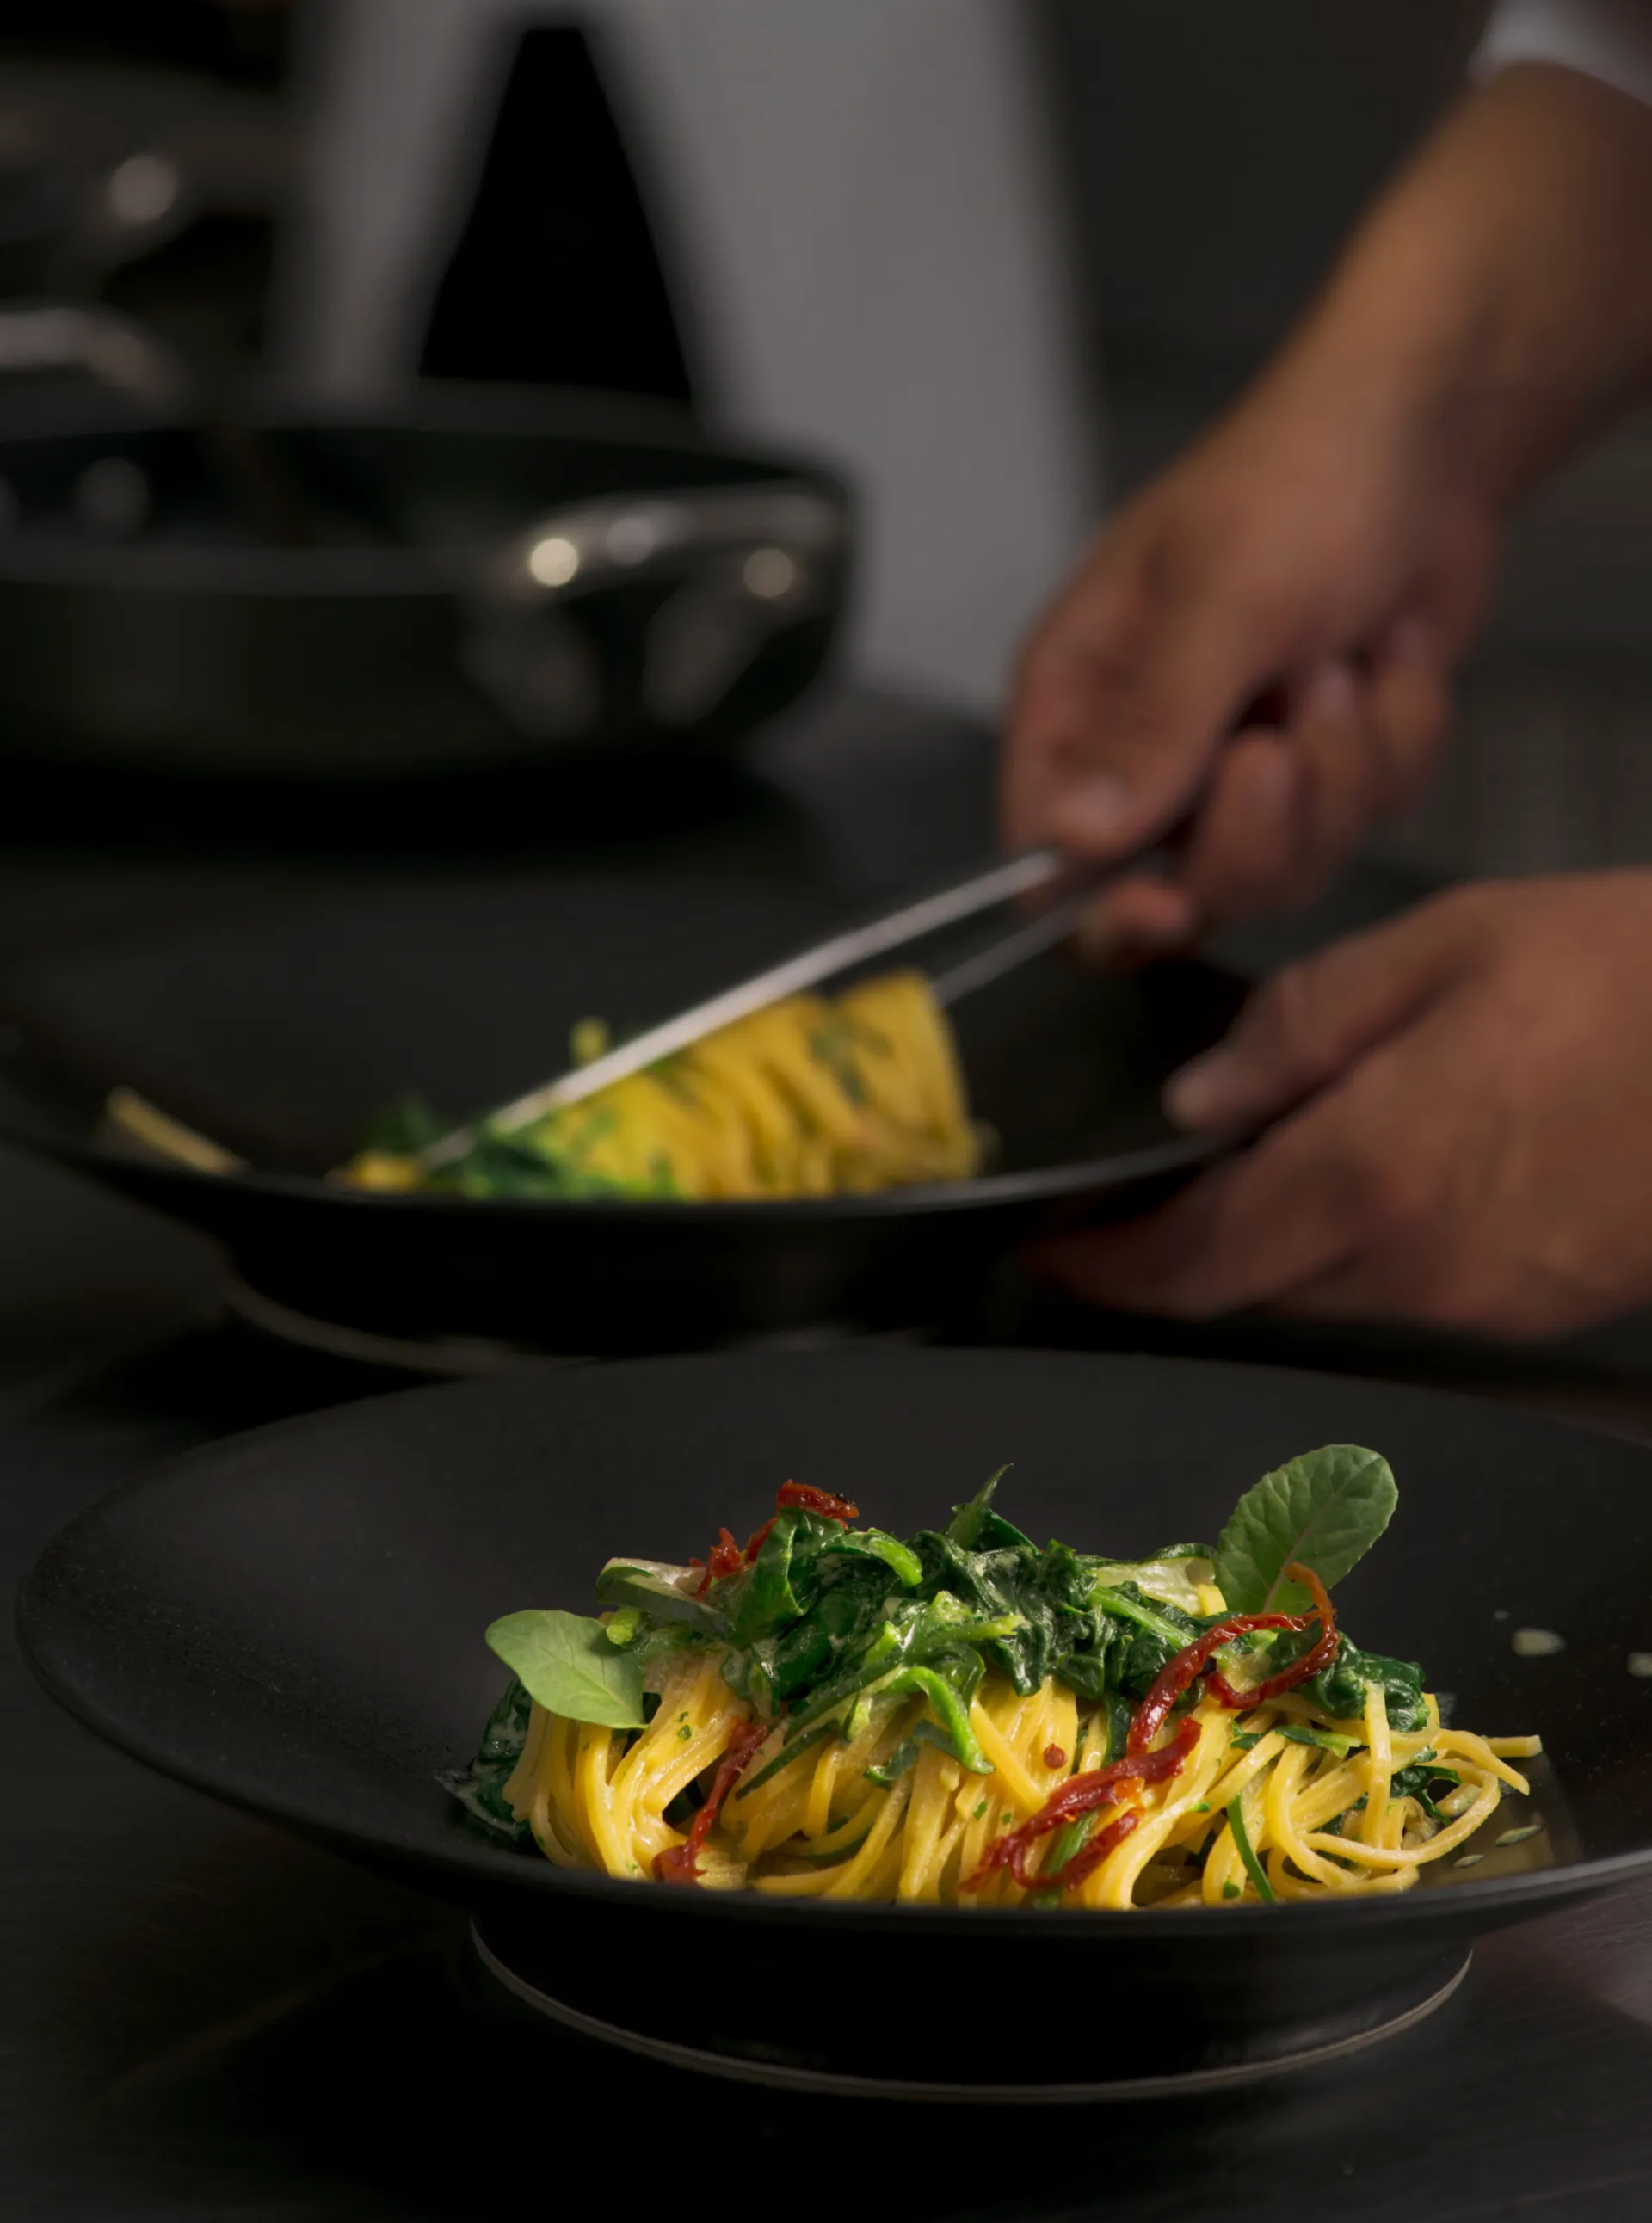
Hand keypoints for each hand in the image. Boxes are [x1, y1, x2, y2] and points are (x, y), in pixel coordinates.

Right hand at [1005, 64, 1651, 953]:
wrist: (1436, 435)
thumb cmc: (1304, 473)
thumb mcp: (1221, 598)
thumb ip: (1149, 728)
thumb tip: (1071, 840)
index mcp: (1078, 702)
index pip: (1045, 858)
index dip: (1101, 904)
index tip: (1170, 901)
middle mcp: (1146, 750)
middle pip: (1175, 886)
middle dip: (1257, 828)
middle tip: (1285, 741)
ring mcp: (1238, 767)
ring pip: (1281, 868)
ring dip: (1340, 772)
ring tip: (1343, 664)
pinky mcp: (1325, 771)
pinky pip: (1362, 825)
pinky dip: (1395, 744)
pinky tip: (1388, 660)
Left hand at [1039, 874, 1651, 1338]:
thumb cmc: (1627, 973)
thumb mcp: (1443, 950)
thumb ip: (1300, 1028)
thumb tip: (1197, 1102)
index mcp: (1369, 1176)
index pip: (1189, 1262)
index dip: (1102, 1266)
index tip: (1047, 1249)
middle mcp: (1413, 1266)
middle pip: (1244, 1289)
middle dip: (1170, 1256)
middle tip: (1121, 1200)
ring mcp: (1479, 1298)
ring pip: (1317, 1293)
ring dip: (1258, 1247)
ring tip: (1232, 1169)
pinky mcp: (1530, 1302)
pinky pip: (1397, 1288)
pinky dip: (1345, 1245)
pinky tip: (1357, 1172)